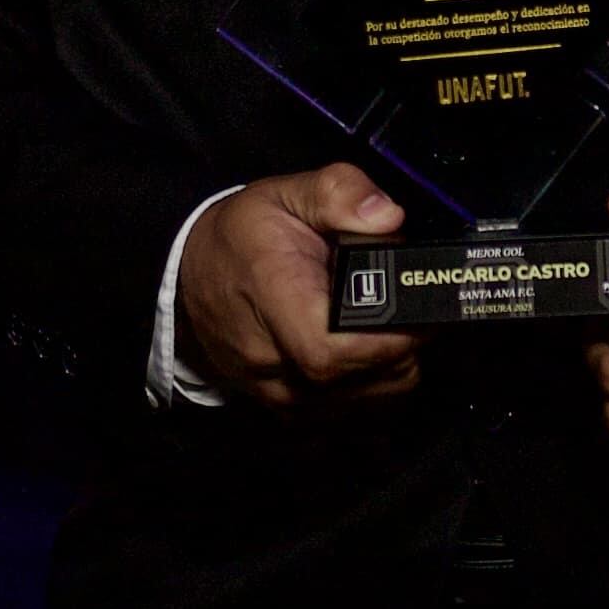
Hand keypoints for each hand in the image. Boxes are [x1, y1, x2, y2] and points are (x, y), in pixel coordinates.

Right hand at [174, 162, 418, 410]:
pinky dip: (379, 387)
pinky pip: (356, 416)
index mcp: (271, 300)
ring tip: (391, 324)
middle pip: (361, 381)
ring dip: (396, 368)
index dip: (386, 338)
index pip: (329, 350)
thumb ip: (339, 192)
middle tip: (415, 307)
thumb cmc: (242, 236)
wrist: (189, 280)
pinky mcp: (292, 414)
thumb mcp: (286, 193)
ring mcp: (279, 397)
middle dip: (406, 347)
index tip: (419, 308)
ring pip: (368, 405)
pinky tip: (375, 352)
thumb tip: (389, 217)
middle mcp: (270, 363)